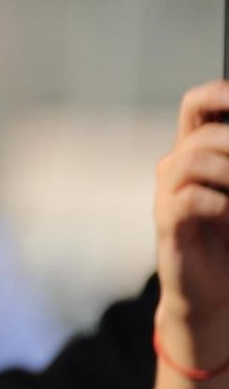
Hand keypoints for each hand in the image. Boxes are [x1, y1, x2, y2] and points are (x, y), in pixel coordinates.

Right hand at [157, 82, 228, 369]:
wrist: (212, 294)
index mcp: (195, 152)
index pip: (196, 104)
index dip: (218, 93)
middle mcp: (175, 167)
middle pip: (203, 134)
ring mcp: (167, 195)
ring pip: (194, 161)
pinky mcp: (167, 225)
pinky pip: (190, 200)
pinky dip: (221, 204)